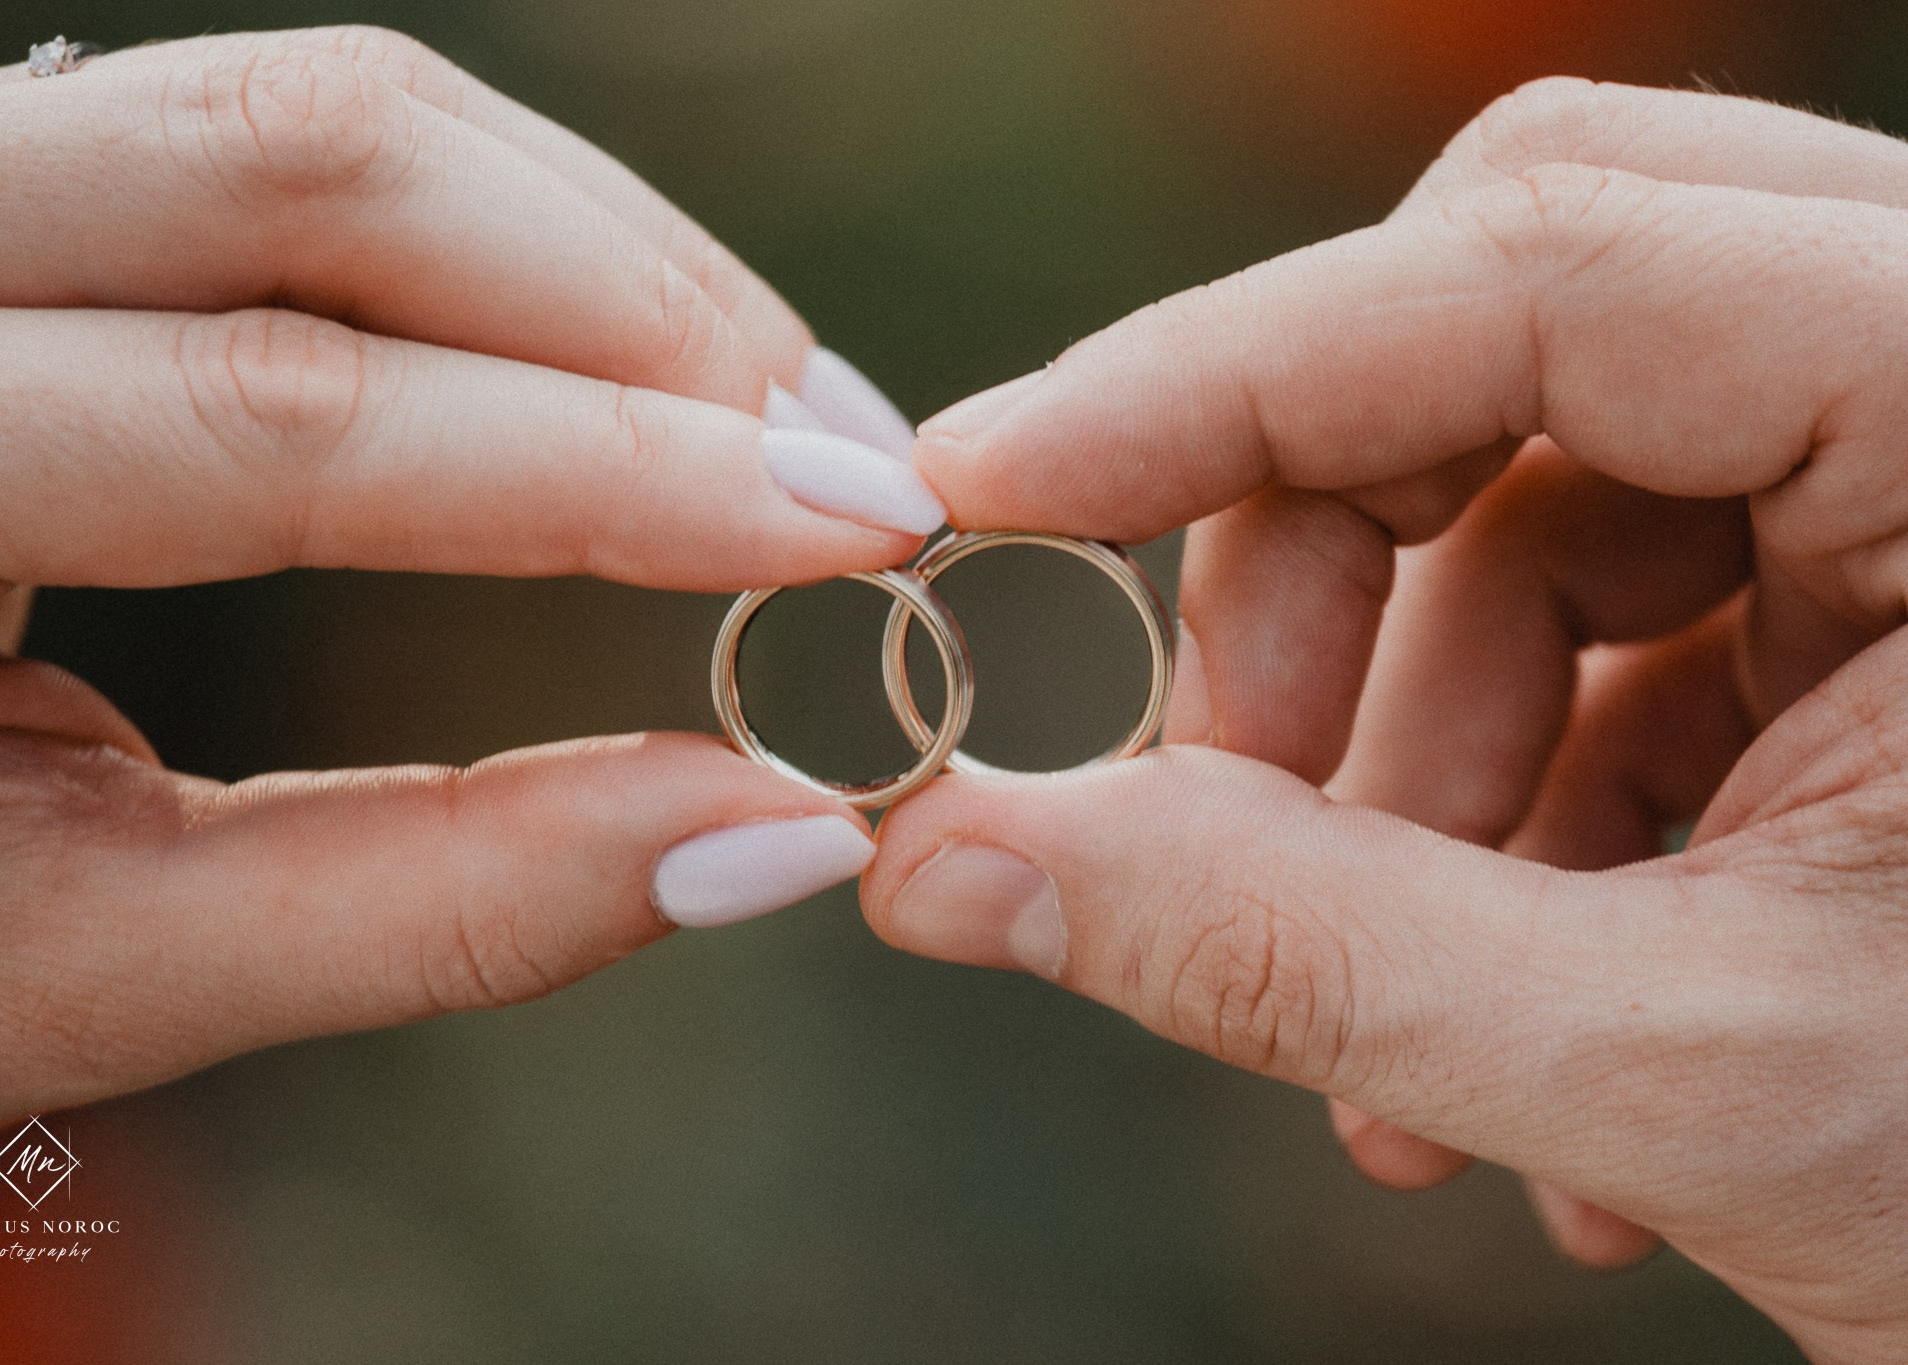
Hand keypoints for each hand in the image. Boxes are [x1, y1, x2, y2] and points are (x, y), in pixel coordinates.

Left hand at [0, 27, 944, 1173]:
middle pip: (312, 167)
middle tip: (856, 465)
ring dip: (595, 255)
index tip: (851, 530)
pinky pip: (280, 152)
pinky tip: (629, 352)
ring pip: (316, 116)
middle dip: (638, 312)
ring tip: (782, 419)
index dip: (603, 474)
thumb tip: (766, 836)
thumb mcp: (65, 966)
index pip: (276, 418)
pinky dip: (499, 244)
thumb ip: (427, 903)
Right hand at [863, 79, 1907, 1359]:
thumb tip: (946, 862)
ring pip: (1537, 490)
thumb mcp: (1694, 1074)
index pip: (1552, 256)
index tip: (984, 482)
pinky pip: (1602, 614)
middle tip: (1222, 795)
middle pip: (1521, 317)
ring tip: (1400, 1043)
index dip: (1222, 368)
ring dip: (1401, 749)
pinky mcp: (1878, 601)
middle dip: (1324, 572)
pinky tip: (1502, 1020)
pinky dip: (1496, 802)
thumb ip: (1293, 954)